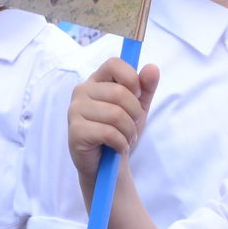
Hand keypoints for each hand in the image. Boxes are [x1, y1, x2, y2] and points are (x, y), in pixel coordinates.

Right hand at [67, 58, 159, 179]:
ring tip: (126, 138)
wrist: (106, 165)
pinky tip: (119, 147)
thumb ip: (146, 87)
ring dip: (129, 131)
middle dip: (135, 113)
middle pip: (119, 93)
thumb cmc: (120, 131)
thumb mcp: (138, 107)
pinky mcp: (75, 131)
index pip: (114, 64)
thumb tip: (152, 67)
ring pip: (115, 114)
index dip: (131, 79)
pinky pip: (108, 133)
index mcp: (96, 80)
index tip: (137, 96)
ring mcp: (75, 110)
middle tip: (133, 126)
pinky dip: (121, 143)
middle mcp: (82, 91)